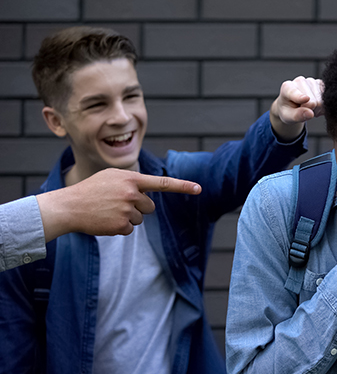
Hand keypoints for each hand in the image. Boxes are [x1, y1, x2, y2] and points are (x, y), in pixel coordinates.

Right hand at [36, 168, 201, 240]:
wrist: (69, 206)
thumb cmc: (90, 190)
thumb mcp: (112, 177)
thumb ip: (132, 180)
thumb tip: (147, 191)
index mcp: (131, 178)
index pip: (162, 183)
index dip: (182, 186)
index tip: (199, 189)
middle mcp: (132, 193)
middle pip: (149, 207)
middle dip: (137, 207)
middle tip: (117, 204)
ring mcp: (127, 210)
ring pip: (140, 219)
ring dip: (128, 217)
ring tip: (108, 211)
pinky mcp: (122, 225)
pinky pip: (130, 229)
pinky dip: (120, 227)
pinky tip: (106, 220)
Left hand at [269, 76, 323, 141]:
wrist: (292, 106)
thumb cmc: (288, 110)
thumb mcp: (288, 117)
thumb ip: (297, 116)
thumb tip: (310, 114)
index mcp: (287, 87)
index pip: (295, 93)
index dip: (301, 97)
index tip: (305, 98)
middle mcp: (300, 81)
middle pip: (312, 101)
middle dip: (310, 110)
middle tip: (303, 111)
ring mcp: (312, 81)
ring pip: (321, 101)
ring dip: (317, 109)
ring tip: (308, 108)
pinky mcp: (321, 84)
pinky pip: (327, 100)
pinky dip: (322, 107)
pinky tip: (315, 105)